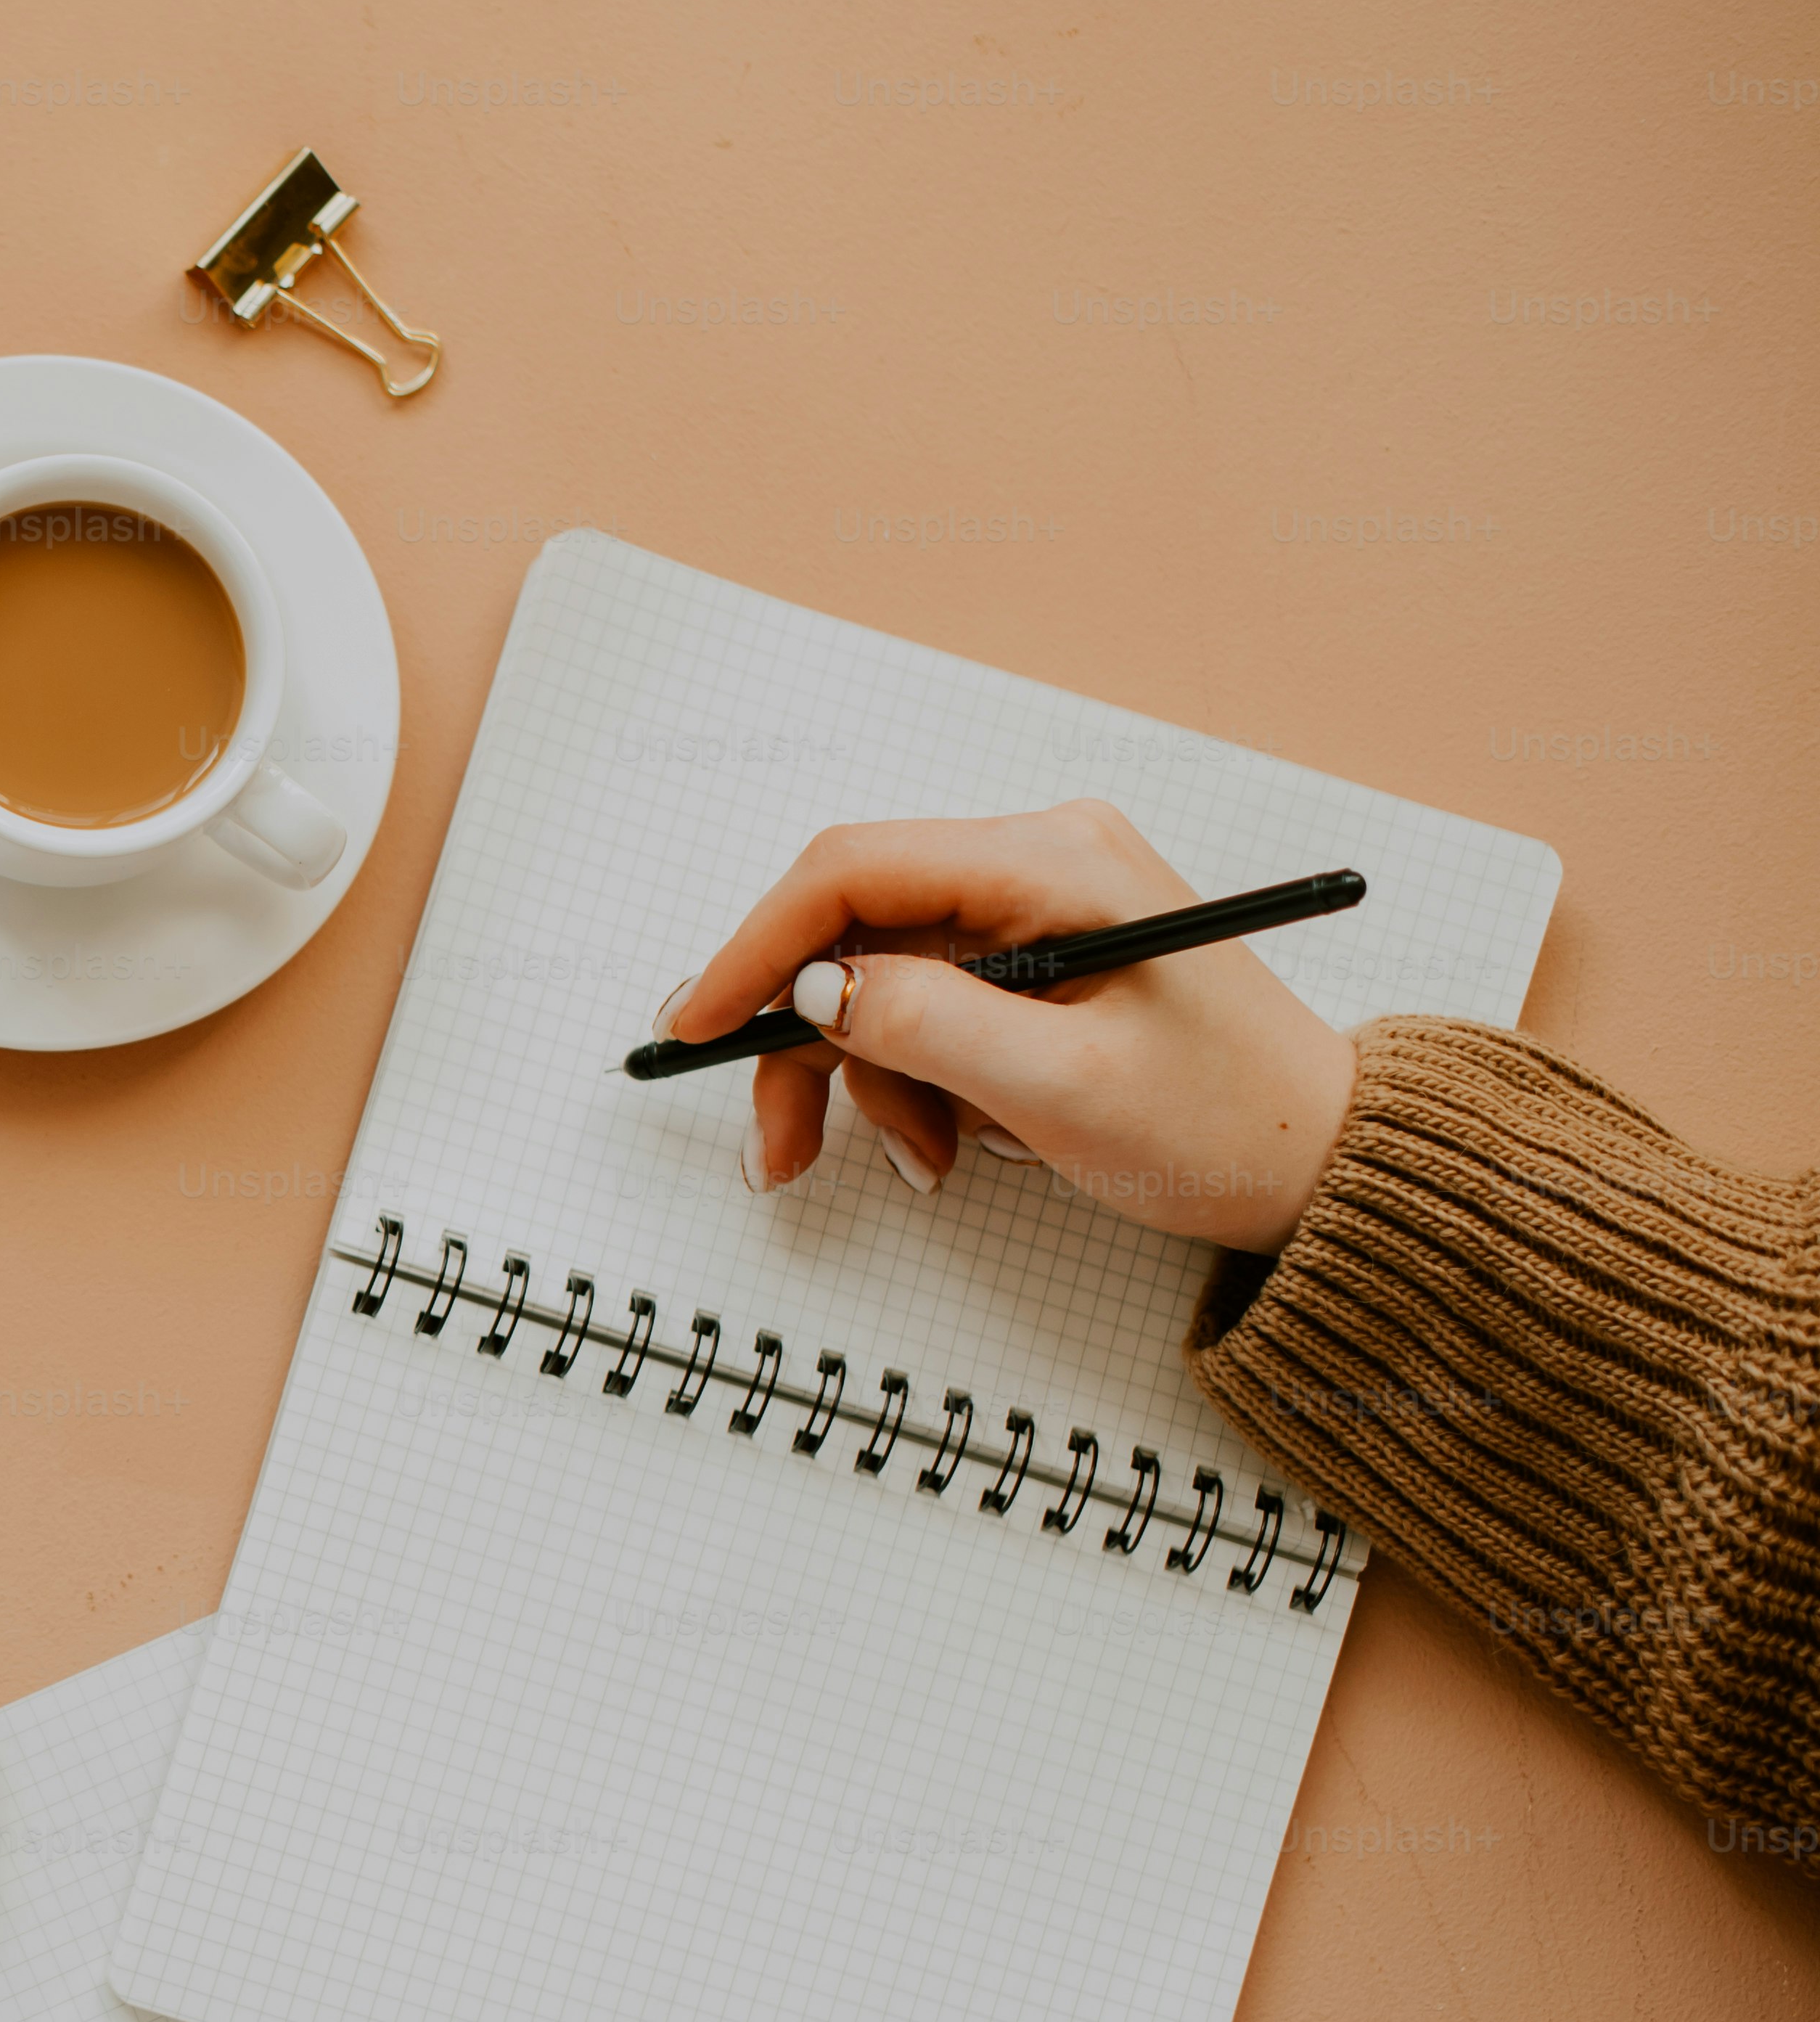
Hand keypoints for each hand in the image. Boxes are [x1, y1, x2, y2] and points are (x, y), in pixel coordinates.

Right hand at [654, 801, 1356, 1255]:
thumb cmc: (1226, 1125)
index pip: (853, 869)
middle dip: (804, 1039)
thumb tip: (812, 990)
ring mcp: (1037, 906)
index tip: (694, 1026)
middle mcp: (1039, 859)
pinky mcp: (1037, 957)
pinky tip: (949, 1139)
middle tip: (776, 1145)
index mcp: (1055, 861)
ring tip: (918, 1162)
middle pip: (853, 929)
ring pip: (879, 977)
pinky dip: (913, 1078)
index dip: (757, 947)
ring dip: (867, 1077)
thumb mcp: (1063, 1090)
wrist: (1326, 1162)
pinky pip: (928, 1004)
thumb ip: (928, 1026)